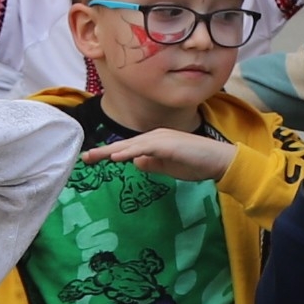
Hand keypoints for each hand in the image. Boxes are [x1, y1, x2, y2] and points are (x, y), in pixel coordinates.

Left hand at [87, 125, 235, 182]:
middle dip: (104, 151)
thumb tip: (135, 162)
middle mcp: (156, 136)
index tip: (92, 159)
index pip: (128, 148)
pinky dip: (130, 152)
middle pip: (125, 144)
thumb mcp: (169, 167)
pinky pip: (145, 148)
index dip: (110, 153)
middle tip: (85, 158)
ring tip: (94, 157)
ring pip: (131, 145)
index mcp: (155, 142)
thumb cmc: (197, 164)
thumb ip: (152, 164)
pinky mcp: (168, 144)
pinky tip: (117, 157)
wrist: (219, 161)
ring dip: (112, 151)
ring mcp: (162, 139)